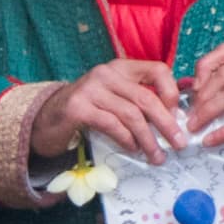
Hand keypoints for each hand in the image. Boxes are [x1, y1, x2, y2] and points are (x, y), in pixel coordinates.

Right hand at [33, 60, 183, 165]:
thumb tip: (171, 118)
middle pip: (146, 98)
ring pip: (131, 114)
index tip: (178, 115)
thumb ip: (136, 101)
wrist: (44, 120)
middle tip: (178, 143)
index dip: (172, 92)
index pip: (157, 70)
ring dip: (148, 139)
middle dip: (166, 124)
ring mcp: (91, 89)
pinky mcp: (78, 107)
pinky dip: (126, 139)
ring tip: (156, 155)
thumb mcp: (113, 99)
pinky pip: (111, 124)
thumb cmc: (84, 113)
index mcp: (120, 68)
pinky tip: (132, 149)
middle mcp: (106, 73)